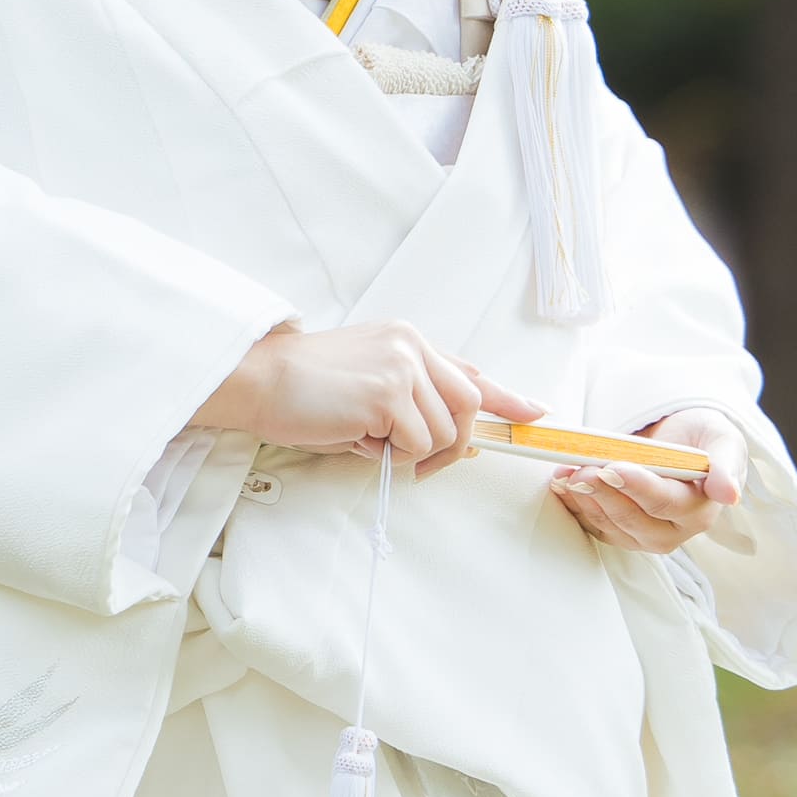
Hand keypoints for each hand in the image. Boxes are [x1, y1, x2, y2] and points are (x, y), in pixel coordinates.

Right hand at [195, 318, 538, 477]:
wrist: (259, 380)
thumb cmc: (305, 391)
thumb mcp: (369, 385)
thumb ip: (416, 401)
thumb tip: (469, 440)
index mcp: (407, 340)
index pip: (469, 371)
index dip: (507, 398)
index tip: (537, 413)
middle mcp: (412, 346)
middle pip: (467, 408)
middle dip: (448, 445)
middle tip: (403, 456)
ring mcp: (403, 367)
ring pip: (441, 435)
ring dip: (405, 451)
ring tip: (360, 433)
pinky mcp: (390, 393)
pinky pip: (414, 447)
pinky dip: (386, 455)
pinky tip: (352, 434)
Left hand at [550, 405, 744, 552]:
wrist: (687, 446)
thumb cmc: (706, 440)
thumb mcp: (723, 440)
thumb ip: (725, 464)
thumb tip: (729, 493)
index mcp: (700, 510)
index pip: (666, 503)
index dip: (639, 487)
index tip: (613, 467)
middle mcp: (675, 531)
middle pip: (635, 520)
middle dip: (605, 494)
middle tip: (582, 470)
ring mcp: (647, 536)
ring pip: (612, 527)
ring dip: (586, 501)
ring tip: (566, 474)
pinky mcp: (624, 533)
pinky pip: (597, 527)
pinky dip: (577, 507)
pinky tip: (562, 486)